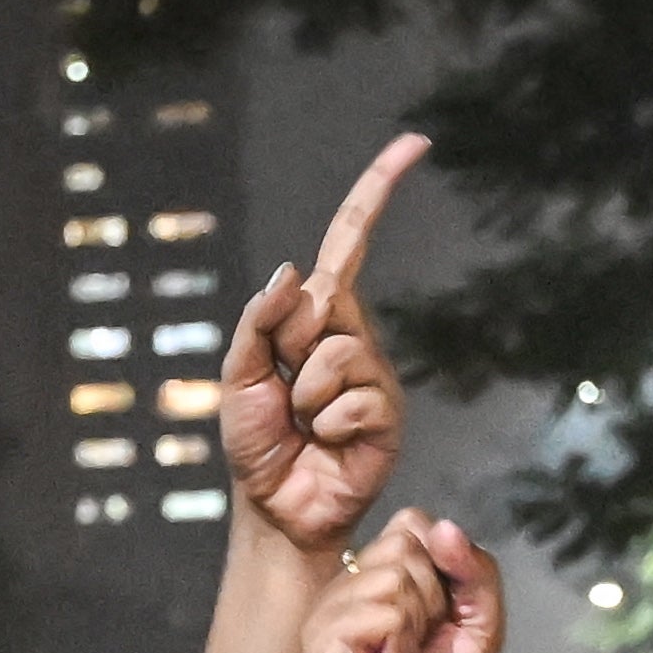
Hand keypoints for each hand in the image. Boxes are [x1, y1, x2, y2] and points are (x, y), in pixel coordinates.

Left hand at [217, 132, 422, 548]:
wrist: (278, 508)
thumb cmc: (257, 443)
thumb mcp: (237, 376)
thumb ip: (257, 323)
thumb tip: (292, 273)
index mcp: (316, 317)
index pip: (350, 242)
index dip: (378, 191)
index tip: (414, 144)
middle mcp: (352, 336)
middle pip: (323, 300)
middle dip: (286, 345)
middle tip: (281, 391)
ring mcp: (374, 375)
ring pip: (335, 353)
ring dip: (303, 393)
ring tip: (303, 424)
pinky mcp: (388, 413)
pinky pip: (351, 398)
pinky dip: (327, 423)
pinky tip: (326, 442)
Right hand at [307, 513, 506, 652]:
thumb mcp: (480, 624)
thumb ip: (477, 569)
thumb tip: (444, 527)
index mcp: (380, 575)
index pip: (413, 524)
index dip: (443, 569)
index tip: (438, 620)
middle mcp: (349, 585)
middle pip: (404, 544)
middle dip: (431, 601)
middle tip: (415, 648)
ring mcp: (328, 610)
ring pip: (393, 577)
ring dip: (413, 629)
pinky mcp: (319, 639)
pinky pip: (378, 611)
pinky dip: (395, 647)